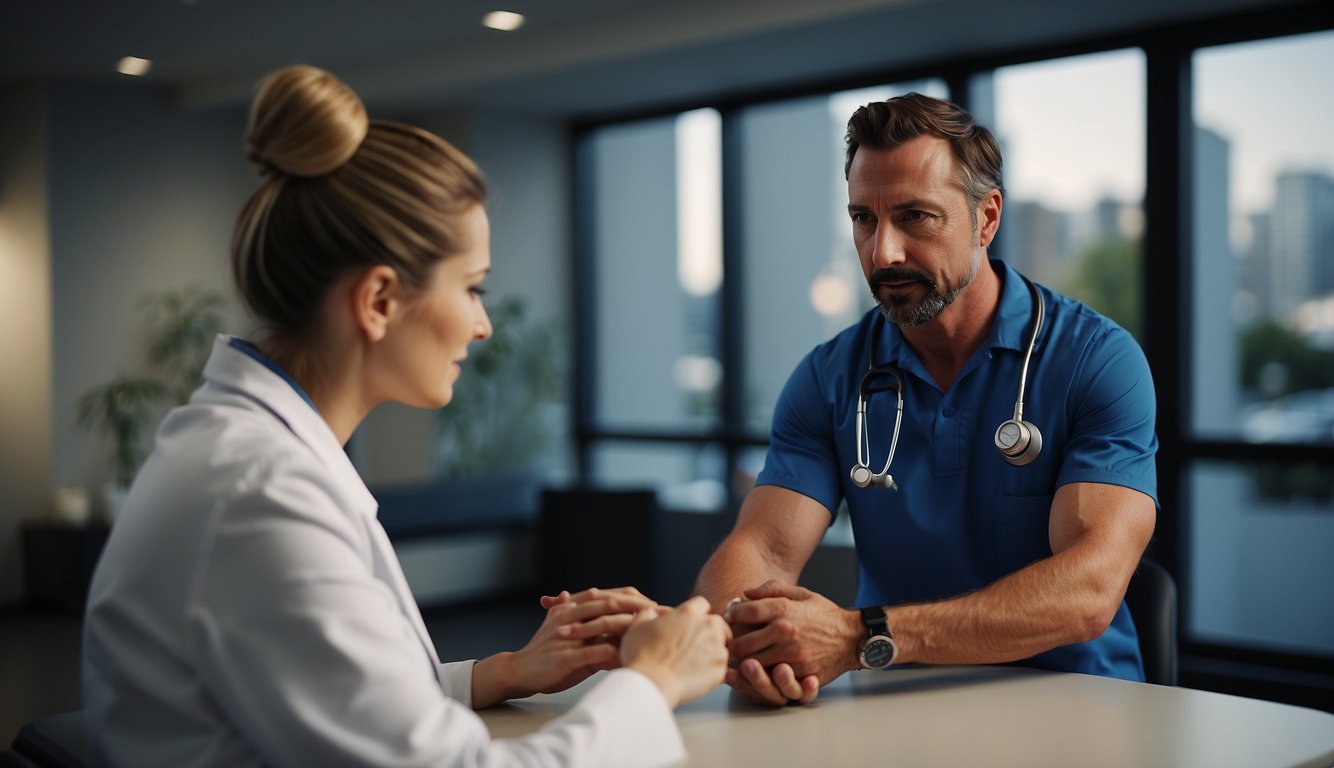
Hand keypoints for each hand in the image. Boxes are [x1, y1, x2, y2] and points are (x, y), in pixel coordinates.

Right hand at [474, 586, 658, 706]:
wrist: (520, 669)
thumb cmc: (550, 652)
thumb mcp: (570, 631)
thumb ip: (590, 621)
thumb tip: (617, 617)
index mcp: (571, 606)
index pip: (607, 594)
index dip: (633, 598)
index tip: (655, 604)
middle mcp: (569, 614)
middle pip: (609, 603)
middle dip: (638, 607)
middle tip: (661, 614)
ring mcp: (566, 634)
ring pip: (603, 623)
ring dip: (630, 627)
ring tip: (652, 634)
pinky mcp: (564, 656)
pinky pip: (594, 652)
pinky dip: (614, 653)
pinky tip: (631, 657)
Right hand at [622, 596, 730, 707]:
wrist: (650, 685)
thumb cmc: (641, 657)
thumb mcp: (637, 626)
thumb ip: (648, 613)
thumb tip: (652, 613)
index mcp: (689, 613)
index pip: (701, 604)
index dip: (695, 614)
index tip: (691, 623)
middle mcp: (708, 626)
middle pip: (717, 623)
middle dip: (710, 631)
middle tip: (696, 644)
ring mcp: (718, 649)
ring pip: (723, 645)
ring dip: (713, 651)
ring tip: (696, 663)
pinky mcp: (721, 671)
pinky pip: (723, 668)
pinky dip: (713, 671)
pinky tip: (699, 676)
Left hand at [722, 580, 859, 705]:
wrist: (852, 638)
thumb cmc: (825, 615)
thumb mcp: (802, 593)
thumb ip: (773, 589)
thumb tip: (745, 592)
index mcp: (784, 609)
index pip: (745, 612)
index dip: (732, 615)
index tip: (728, 618)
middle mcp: (785, 631)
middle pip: (742, 642)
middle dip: (732, 644)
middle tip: (729, 644)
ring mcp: (792, 655)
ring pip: (752, 663)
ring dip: (743, 662)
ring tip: (740, 658)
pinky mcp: (799, 673)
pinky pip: (770, 677)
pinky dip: (761, 674)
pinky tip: (759, 669)